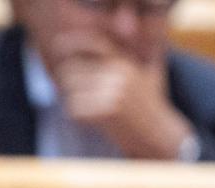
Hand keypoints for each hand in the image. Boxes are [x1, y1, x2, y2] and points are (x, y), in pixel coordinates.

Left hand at [47, 32, 192, 159]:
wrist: (157, 133)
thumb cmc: (150, 103)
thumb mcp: (150, 72)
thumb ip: (143, 49)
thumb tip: (133, 27)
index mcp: (125, 62)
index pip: (94, 43)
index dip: (73, 41)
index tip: (57, 42)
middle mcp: (118, 73)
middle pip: (72, 70)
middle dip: (70, 82)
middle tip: (82, 95)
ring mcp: (112, 91)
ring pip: (70, 91)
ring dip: (74, 101)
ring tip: (93, 108)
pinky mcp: (105, 111)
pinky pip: (74, 109)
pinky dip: (77, 116)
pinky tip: (94, 120)